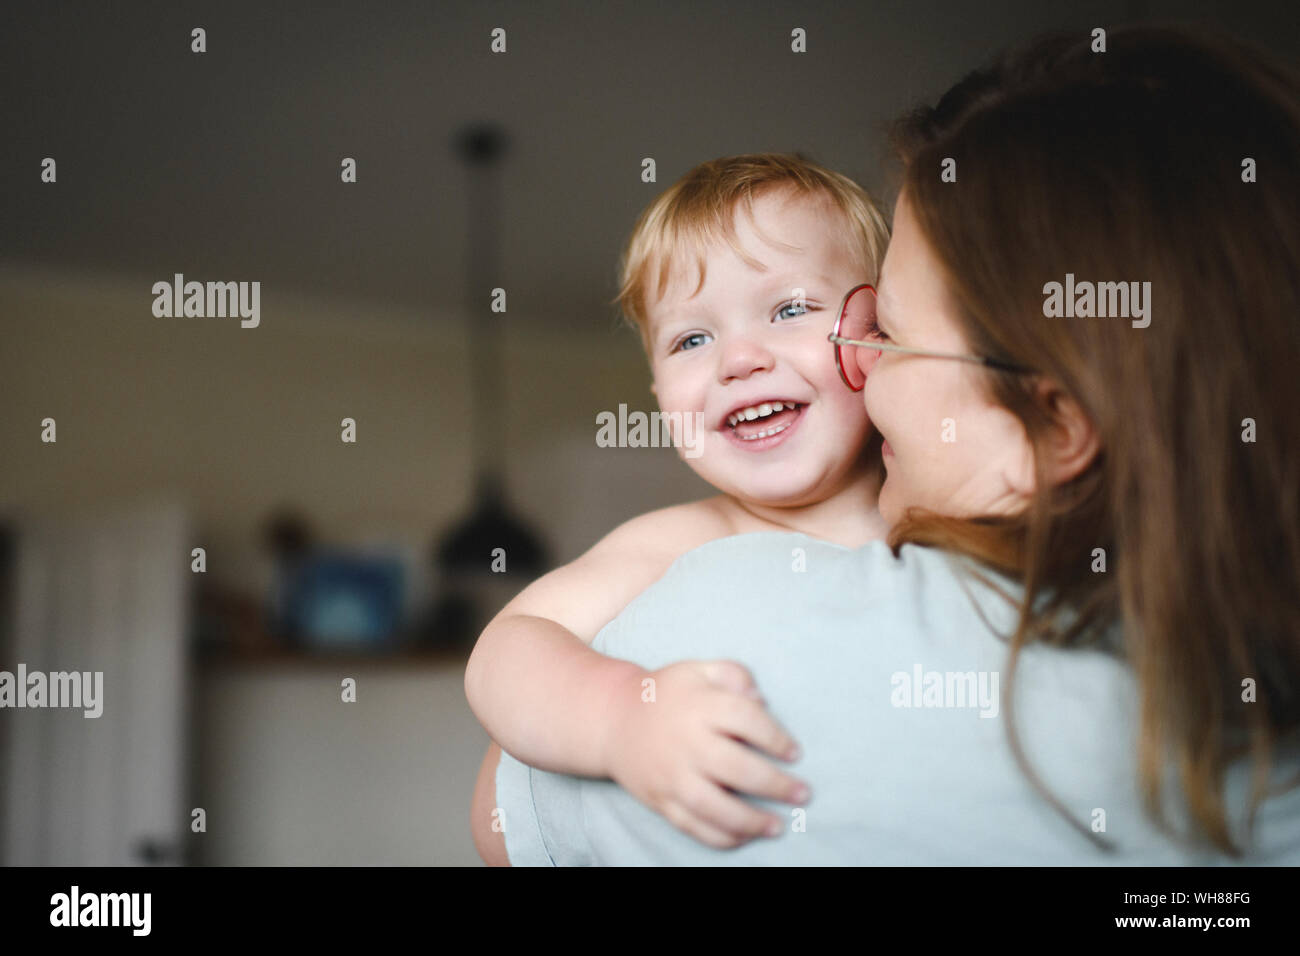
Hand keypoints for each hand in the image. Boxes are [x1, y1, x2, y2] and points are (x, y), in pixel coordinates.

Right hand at [600, 659, 808, 848]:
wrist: (613, 720)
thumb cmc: (667, 694)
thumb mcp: (698, 670)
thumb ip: (734, 675)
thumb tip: (762, 699)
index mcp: (699, 705)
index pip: (747, 720)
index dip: (777, 738)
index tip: (795, 753)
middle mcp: (685, 742)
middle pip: (737, 768)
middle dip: (775, 785)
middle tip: (803, 794)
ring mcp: (671, 775)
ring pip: (715, 807)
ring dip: (751, 821)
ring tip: (777, 826)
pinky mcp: (660, 799)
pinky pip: (692, 825)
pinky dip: (720, 837)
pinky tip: (744, 837)